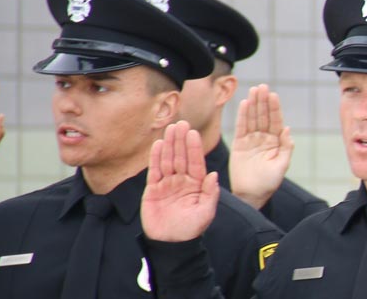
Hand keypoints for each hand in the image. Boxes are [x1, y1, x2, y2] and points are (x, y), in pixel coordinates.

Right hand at [142, 121, 220, 241]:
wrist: (171, 243)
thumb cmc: (191, 229)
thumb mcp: (206, 212)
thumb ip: (210, 193)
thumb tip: (214, 174)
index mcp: (197, 184)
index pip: (196, 162)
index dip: (194, 147)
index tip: (193, 132)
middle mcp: (182, 181)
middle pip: (181, 156)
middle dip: (181, 140)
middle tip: (181, 123)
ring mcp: (167, 184)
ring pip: (168, 160)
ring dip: (168, 145)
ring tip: (170, 129)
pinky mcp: (153, 189)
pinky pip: (154, 171)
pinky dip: (155, 158)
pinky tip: (157, 145)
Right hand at [228, 85, 293, 208]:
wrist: (252, 195)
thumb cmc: (269, 183)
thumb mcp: (281, 166)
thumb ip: (286, 147)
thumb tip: (288, 129)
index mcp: (276, 142)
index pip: (276, 121)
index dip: (274, 108)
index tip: (273, 95)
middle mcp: (264, 139)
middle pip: (264, 116)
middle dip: (263, 101)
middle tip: (262, 87)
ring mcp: (251, 140)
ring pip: (252, 119)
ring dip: (253, 105)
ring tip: (253, 90)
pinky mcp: (239, 144)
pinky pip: (241, 127)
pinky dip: (242, 116)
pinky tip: (244, 104)